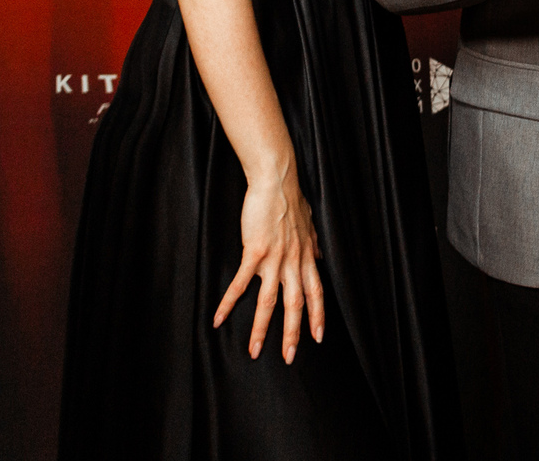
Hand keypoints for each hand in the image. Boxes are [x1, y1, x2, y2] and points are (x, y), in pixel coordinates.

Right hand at [214, 166, 324, 361]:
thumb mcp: (309, 225)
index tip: (318, 338)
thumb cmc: (291, 199)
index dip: (317, 316)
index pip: (316, 293)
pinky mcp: (254, 252)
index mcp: (306, 257)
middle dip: (293, 334)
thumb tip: (320, 258)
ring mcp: (274, 259)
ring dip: (261, 329)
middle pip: (295, 305)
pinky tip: (218, 319)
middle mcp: (293, 262)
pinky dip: (229, 303)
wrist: (277, 180)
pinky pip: (241, 283)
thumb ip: (313, 246)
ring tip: (254, 351)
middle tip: (290, 357)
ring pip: (269, 302)